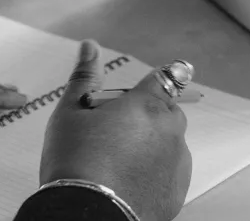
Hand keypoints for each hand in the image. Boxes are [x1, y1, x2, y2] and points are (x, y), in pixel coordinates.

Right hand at [41, 41, 191, 220]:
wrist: (85, 215)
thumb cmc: (75, 162)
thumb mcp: (71, 113)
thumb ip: (85, 76)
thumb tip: (90, 46)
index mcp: (146, 104)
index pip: (166, 76)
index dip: (157, 80)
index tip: (152, 87)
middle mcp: (169, 128)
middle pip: (166, 109)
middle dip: (147, 114)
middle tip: (115, 132)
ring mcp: (177, 159)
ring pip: (170, 140)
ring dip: (153, 142)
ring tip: (119, 160)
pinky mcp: (178, 188)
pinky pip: (171, 169)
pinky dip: (157, 169)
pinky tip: (130, 178)